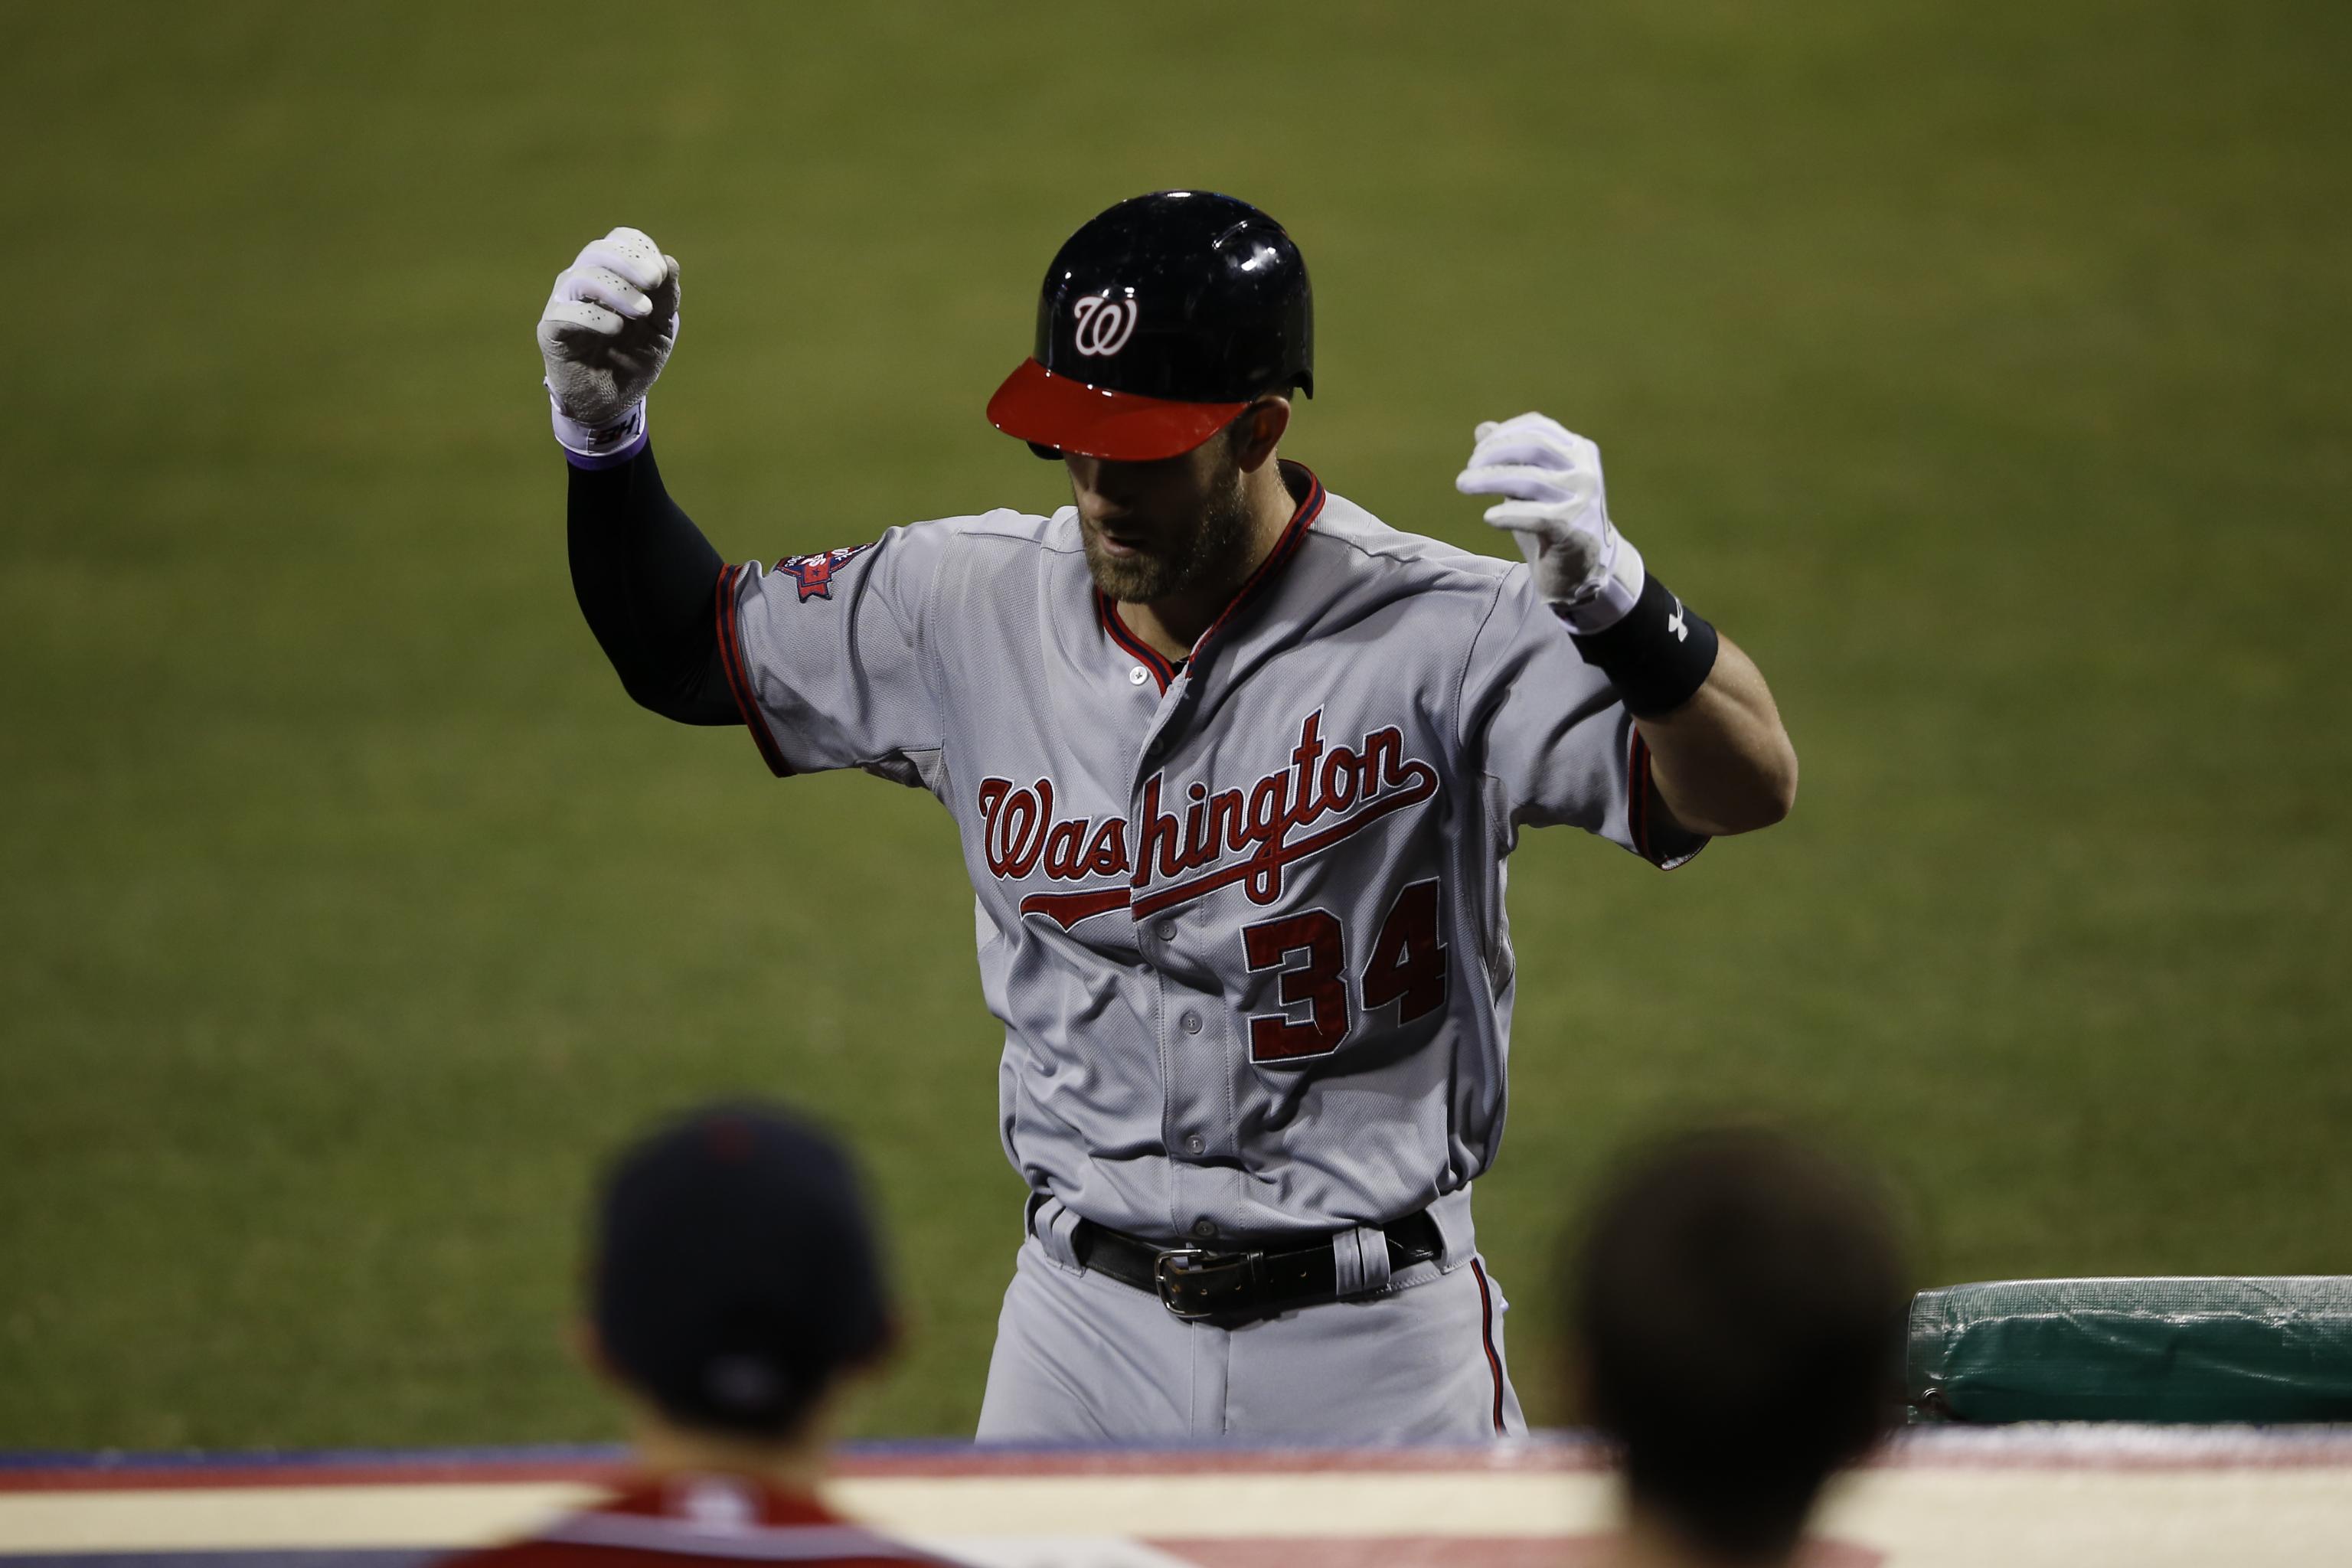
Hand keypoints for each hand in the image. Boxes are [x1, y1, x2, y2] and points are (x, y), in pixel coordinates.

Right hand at [537, 227, 679, 437]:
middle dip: (629, 262)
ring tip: (642, 312)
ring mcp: (564, 303)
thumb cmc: (634, 358)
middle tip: (654, 281)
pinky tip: (616, 328)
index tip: (662, 274)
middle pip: (597, 251)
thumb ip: (667, 297)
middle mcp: (582, 281)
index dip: (640, 249)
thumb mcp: (660, 328)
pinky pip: (566, 312)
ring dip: (617, 289)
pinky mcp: (551, 330)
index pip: (618, 241)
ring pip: (582, 277)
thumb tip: (670, 261)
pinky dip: (595, 316)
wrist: (612, 401)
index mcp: (610, 274)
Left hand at [1454, 412, 1643, 631]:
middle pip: (1532, 448)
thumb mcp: (1532, 486)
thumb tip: (1483, 428)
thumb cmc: (1553, 522)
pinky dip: (1507, 514)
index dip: (1502, 435)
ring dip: (1489, 481)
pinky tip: (1489, 517)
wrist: (1582, 570)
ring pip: (1529, 480)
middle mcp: (1584, 471)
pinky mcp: (1573, 529)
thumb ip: (1512, 458)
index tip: (1477, 453)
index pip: (1537, 427)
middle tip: (1466, 473)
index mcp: (1579, 452)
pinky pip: (1535, 516)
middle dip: (1492, 455)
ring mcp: (1582, 500)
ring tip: (1463, 485)